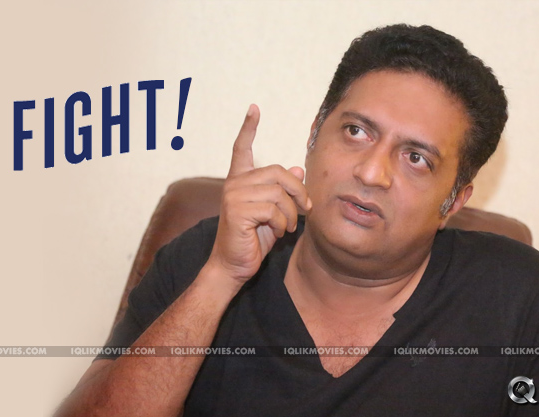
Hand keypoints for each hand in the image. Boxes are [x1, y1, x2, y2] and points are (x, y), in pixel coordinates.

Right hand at [206, 104, 311, 286]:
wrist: (234, 265)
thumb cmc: (253, 240)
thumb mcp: (274, 214)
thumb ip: (283, 192)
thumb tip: (297, 169)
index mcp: (240, 181)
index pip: (242, 148)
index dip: (248, 128)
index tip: (253, 109)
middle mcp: (234, 184)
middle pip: (277, 173)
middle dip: (298, 192)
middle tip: (305, 210)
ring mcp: (233, 196)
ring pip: (278, 193)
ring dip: (290, 213)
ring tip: (286, 227)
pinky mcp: (237, 211)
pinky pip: (272, 209)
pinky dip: (282, 223)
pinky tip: (277, 232)